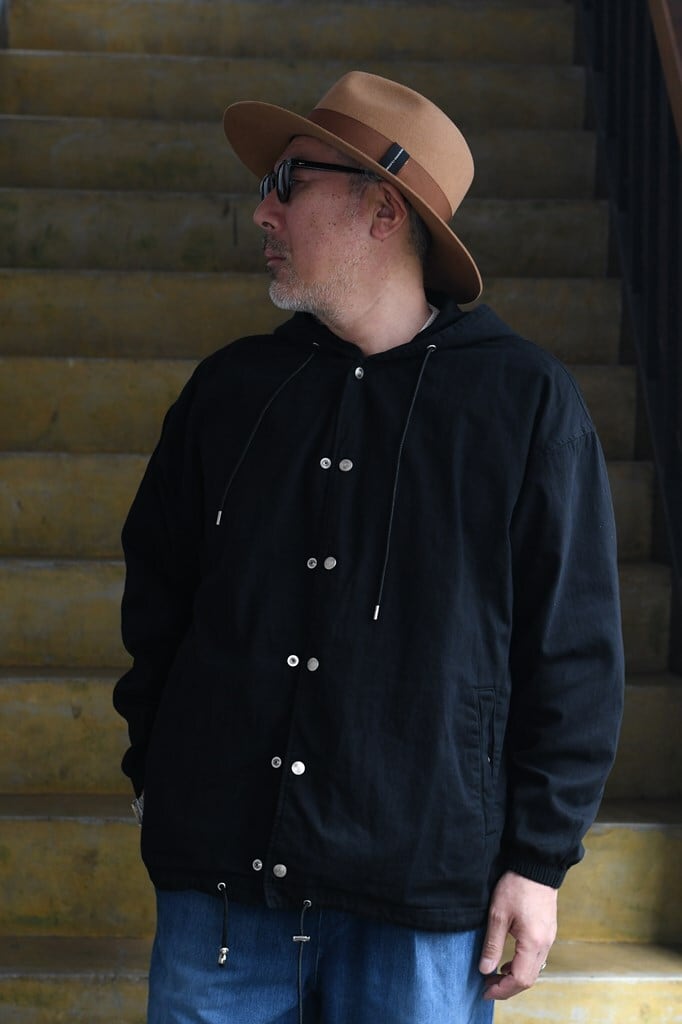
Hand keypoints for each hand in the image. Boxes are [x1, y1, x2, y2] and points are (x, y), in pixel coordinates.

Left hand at [479, 870, 556, 999]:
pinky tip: (508, 961)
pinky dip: (522, 966)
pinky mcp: (548, 932)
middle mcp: (545, 944)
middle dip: (508, 988)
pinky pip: (537, 958)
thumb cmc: (516, 886)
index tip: (485, 990)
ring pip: (534, 970)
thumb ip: (492, 944)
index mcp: (533, 942)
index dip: (502, 989)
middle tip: (487, 986)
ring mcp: (549, 939)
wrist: (536, 866)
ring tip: (494, 975)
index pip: (520, 979)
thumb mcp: (498, 914)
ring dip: (515, 978)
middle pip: (529, 979)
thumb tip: (485, 970)